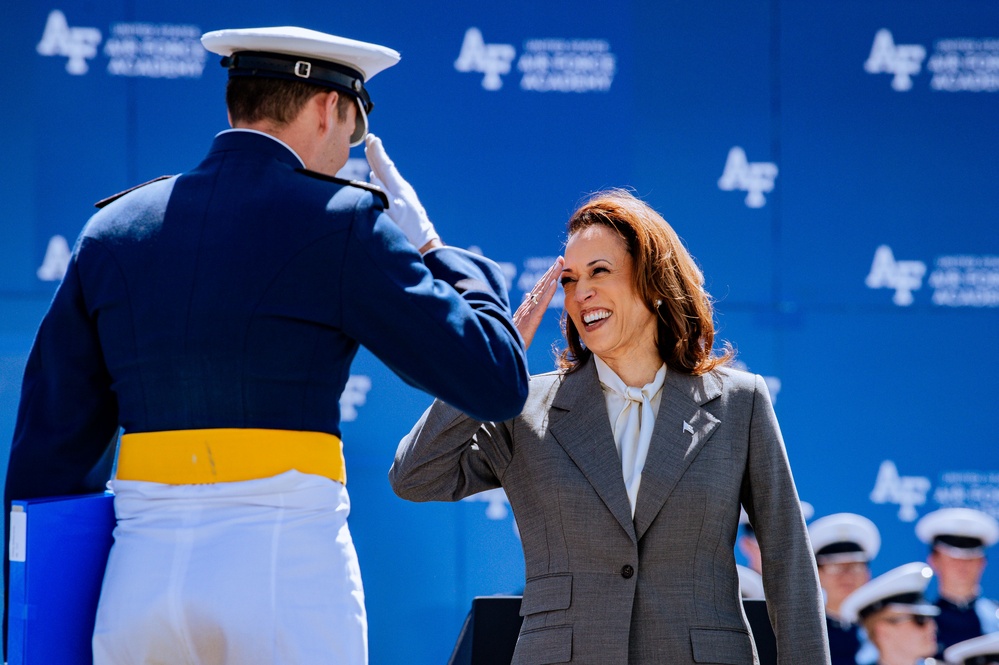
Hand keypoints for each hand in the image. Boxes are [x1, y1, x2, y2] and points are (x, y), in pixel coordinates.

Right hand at [365, 134, 439, 250]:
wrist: (423, 243)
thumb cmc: (408, 229)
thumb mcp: (394, 211)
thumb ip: (383, 193)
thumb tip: (373, 176)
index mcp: (398, 188)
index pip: (385, 166)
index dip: (377, 152)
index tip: (372, 138)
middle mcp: (399, 189)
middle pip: (385, 167)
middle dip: (376, 153)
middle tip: (370, 138)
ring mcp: (401, 196)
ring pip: (386, 175)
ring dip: (377, 163)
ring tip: (371, 153)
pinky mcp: (400, 203)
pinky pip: (386, 184)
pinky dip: (380, 177)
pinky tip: (376, 177)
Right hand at [513, 257, 563, 348]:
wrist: (504, 351)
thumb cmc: (511, 338)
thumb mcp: (519, 321)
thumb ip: (524, 307)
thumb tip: (527, 294)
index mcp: (526, 307)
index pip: (538, 289)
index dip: (547, 276)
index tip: (555, 265)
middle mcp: (527, 306)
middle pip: (541, 286)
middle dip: (551, 272)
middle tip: (560, 258)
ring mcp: (529, 312)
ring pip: (542, 292)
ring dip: (551, 277)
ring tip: (559, 265)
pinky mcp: (532, 321)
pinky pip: (541, 305)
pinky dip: (548, 294)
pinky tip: (555, 284)